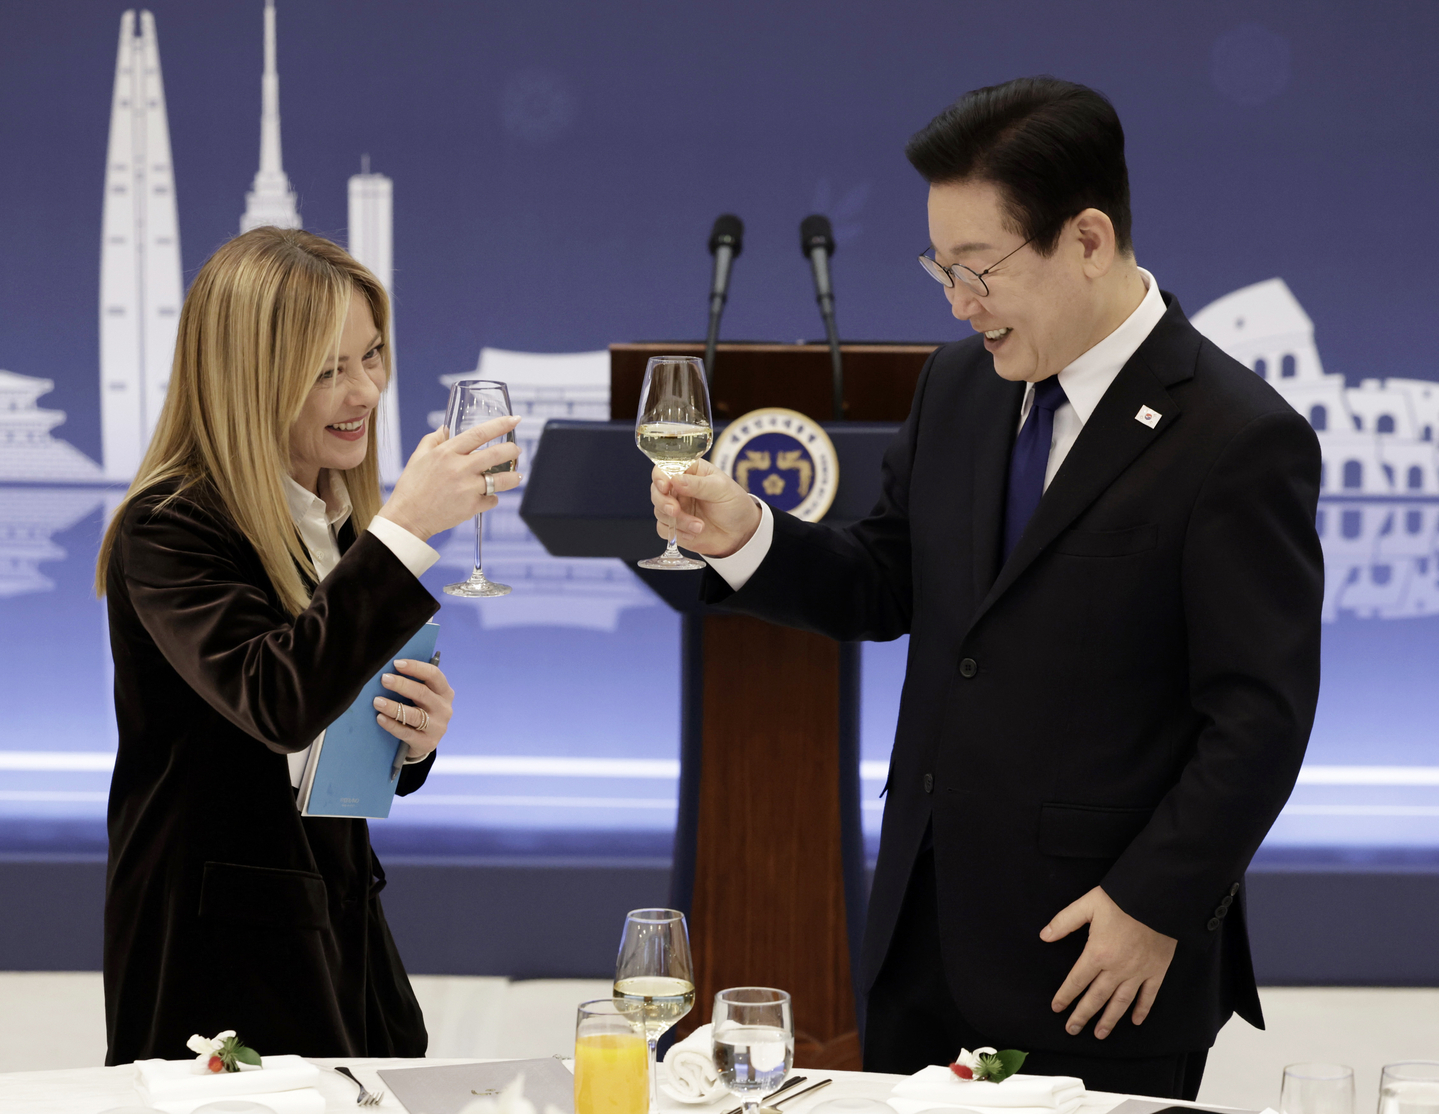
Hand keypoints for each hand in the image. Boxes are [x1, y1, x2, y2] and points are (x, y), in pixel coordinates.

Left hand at [372, 657, 452, 760]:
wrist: (424, 742)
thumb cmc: (420, 711)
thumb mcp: (423, 697)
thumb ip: (414, 684)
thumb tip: (390, 670)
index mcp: (445, 692)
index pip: (434, 675)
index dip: (415, 667)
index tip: (396, 663)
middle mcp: (444, 708)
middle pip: (423, 693)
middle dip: (401, 684)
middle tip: (384, 679)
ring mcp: (437, 727)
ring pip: (414, 715)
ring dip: (393, 707)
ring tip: (377, 701)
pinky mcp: (427, 743)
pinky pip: (406, 733)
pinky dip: (391, 725)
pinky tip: (380, 718)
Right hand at [377, 416, 522, 540]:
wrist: (407, 518)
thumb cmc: (411, 488)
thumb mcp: (417, 457)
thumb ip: (432, 440)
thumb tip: (444, 429)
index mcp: (446, 452)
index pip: (479, 433)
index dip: (500, 425)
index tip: (514, 420)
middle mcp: (459, 468)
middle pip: (496, 454)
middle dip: (512, 450)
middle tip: (516, 450)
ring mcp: (467, 489)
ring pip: (501, 479)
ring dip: (513, 477)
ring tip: (517, 476)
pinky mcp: (471, 507)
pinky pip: (492, 500)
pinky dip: (492, 498)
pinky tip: (489, 496)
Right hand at [651, 459, 761, 557]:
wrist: (742, 533)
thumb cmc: (735, 504)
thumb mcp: (721, 489)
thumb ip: (699, 484)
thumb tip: (675, 479)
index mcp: (690, 471)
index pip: (665, 467)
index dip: (660, 476)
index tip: (665, 485)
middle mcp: (679, 488)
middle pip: (656, 490)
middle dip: (663, 501)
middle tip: (676, 510)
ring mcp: (676, 507)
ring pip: (659, 511)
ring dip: (677, 520)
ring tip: (699, 526)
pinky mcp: (675, 526)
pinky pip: (664, 529)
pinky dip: (677, 532)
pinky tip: (695, 532)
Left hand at [1041, 885, 1176, 1039]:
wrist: (1158, 898)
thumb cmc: (1122, 899)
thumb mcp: (1087, 904)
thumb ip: (1064, 921)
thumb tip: (1044, 936)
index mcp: (1097, 953)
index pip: (1077, 981)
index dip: (1065, 996)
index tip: (1056, 1008)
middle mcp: (1117, 968)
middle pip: (1096, 998)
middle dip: (1082, 1015)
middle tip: (1072, 1030)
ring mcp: (1139, 972)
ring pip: (1121, 1002)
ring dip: (1109, 1020)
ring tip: (1099, 1034)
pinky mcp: (1157, 970)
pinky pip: (1149, 995)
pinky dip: (1142, 1009)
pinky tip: (1135, 1021)